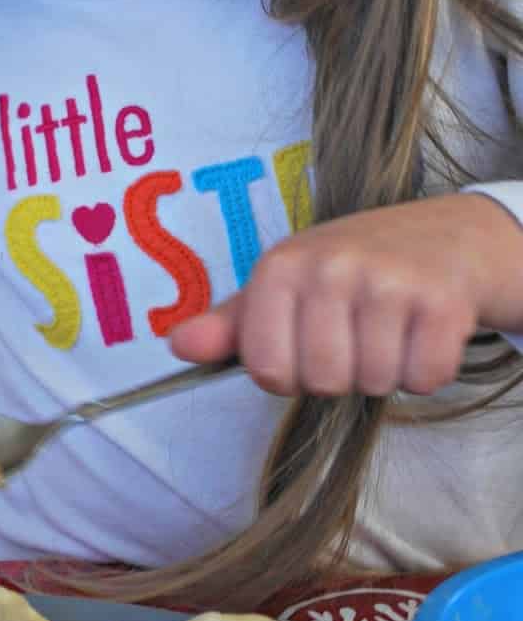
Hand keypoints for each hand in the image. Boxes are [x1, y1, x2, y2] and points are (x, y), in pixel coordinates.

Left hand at [169, 194, 522, 395]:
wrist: (444, 236)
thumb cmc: (351, 269)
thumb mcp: (284, 286)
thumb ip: (231, 325)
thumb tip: (176, 346)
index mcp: (282, 266)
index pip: (268, 370)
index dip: (289, 374)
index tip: (305, 345)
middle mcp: (332, 267)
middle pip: (323, 382)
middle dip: (341, 375)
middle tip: (355, 335)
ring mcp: (390, 282)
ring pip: (375, 383)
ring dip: (385, 372)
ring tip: (389, 329)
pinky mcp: (443, 301)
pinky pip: (424, 379)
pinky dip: (427, 370)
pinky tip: (422, 332)